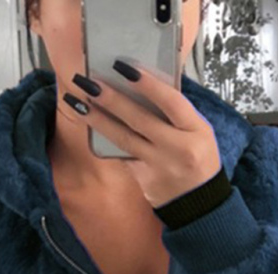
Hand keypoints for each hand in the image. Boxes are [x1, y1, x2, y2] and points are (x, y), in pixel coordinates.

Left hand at [66, 62, 222, 207]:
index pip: (171, 102)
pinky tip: (89, 126)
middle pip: (140, 120)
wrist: (198, 202)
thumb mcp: (199, 131)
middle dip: (112, 99)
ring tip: (78, 103)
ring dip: (98, 120)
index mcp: (196, 131)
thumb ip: (176, 112)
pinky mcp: (143, 180)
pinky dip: (105, 141)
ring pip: (124, 139)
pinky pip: (121, 156)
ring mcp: (158, 166)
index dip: (147, 84)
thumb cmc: (198, 159)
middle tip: (89, 82)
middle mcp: (177, 149)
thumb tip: (142, 86)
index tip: (124, 68)